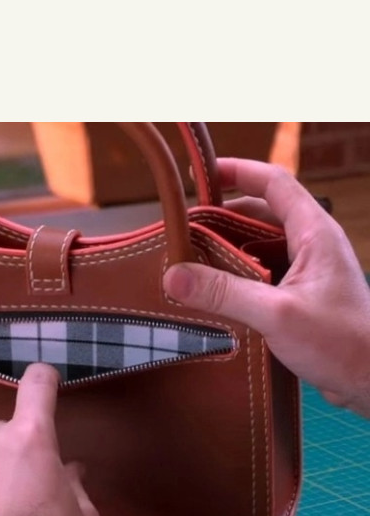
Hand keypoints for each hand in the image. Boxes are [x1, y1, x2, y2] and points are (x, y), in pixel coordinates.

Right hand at [164, 158, 369, 417]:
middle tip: (186, 230)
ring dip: (229, 250)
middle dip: (223, 218)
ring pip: (261, 246)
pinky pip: (265, 274)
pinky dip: (239, 276)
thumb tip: (174, 275)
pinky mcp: (303, 297)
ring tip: (193, 262)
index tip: (200, 174)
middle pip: (262, 214)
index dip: (237, 172)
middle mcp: (313, 246)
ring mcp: (309, 272)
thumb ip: (225, 293)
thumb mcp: (277, 314)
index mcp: (315, 233)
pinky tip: (216, 293)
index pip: (274, 183)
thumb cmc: (341, 343)